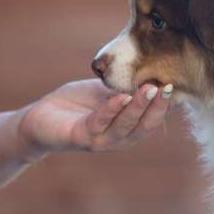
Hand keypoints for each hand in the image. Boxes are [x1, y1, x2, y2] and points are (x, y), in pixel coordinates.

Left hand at [16, 79, 171, 160]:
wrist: (40, 119)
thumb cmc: (76, 105)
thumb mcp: (106, 94)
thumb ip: (126, 88)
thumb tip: (151, 72)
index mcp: (126, 129)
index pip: (150, 120)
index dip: (163, 106)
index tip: (173, 86)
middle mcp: (117, 139)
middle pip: (143, 126)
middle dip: (157, 107)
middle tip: (167, 87)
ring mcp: (99, 141)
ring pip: (124, 126)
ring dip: (139, 107)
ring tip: (150, 89)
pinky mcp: (80, 138)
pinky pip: (99, 123)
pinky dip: (112, 109)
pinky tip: (122, 96)